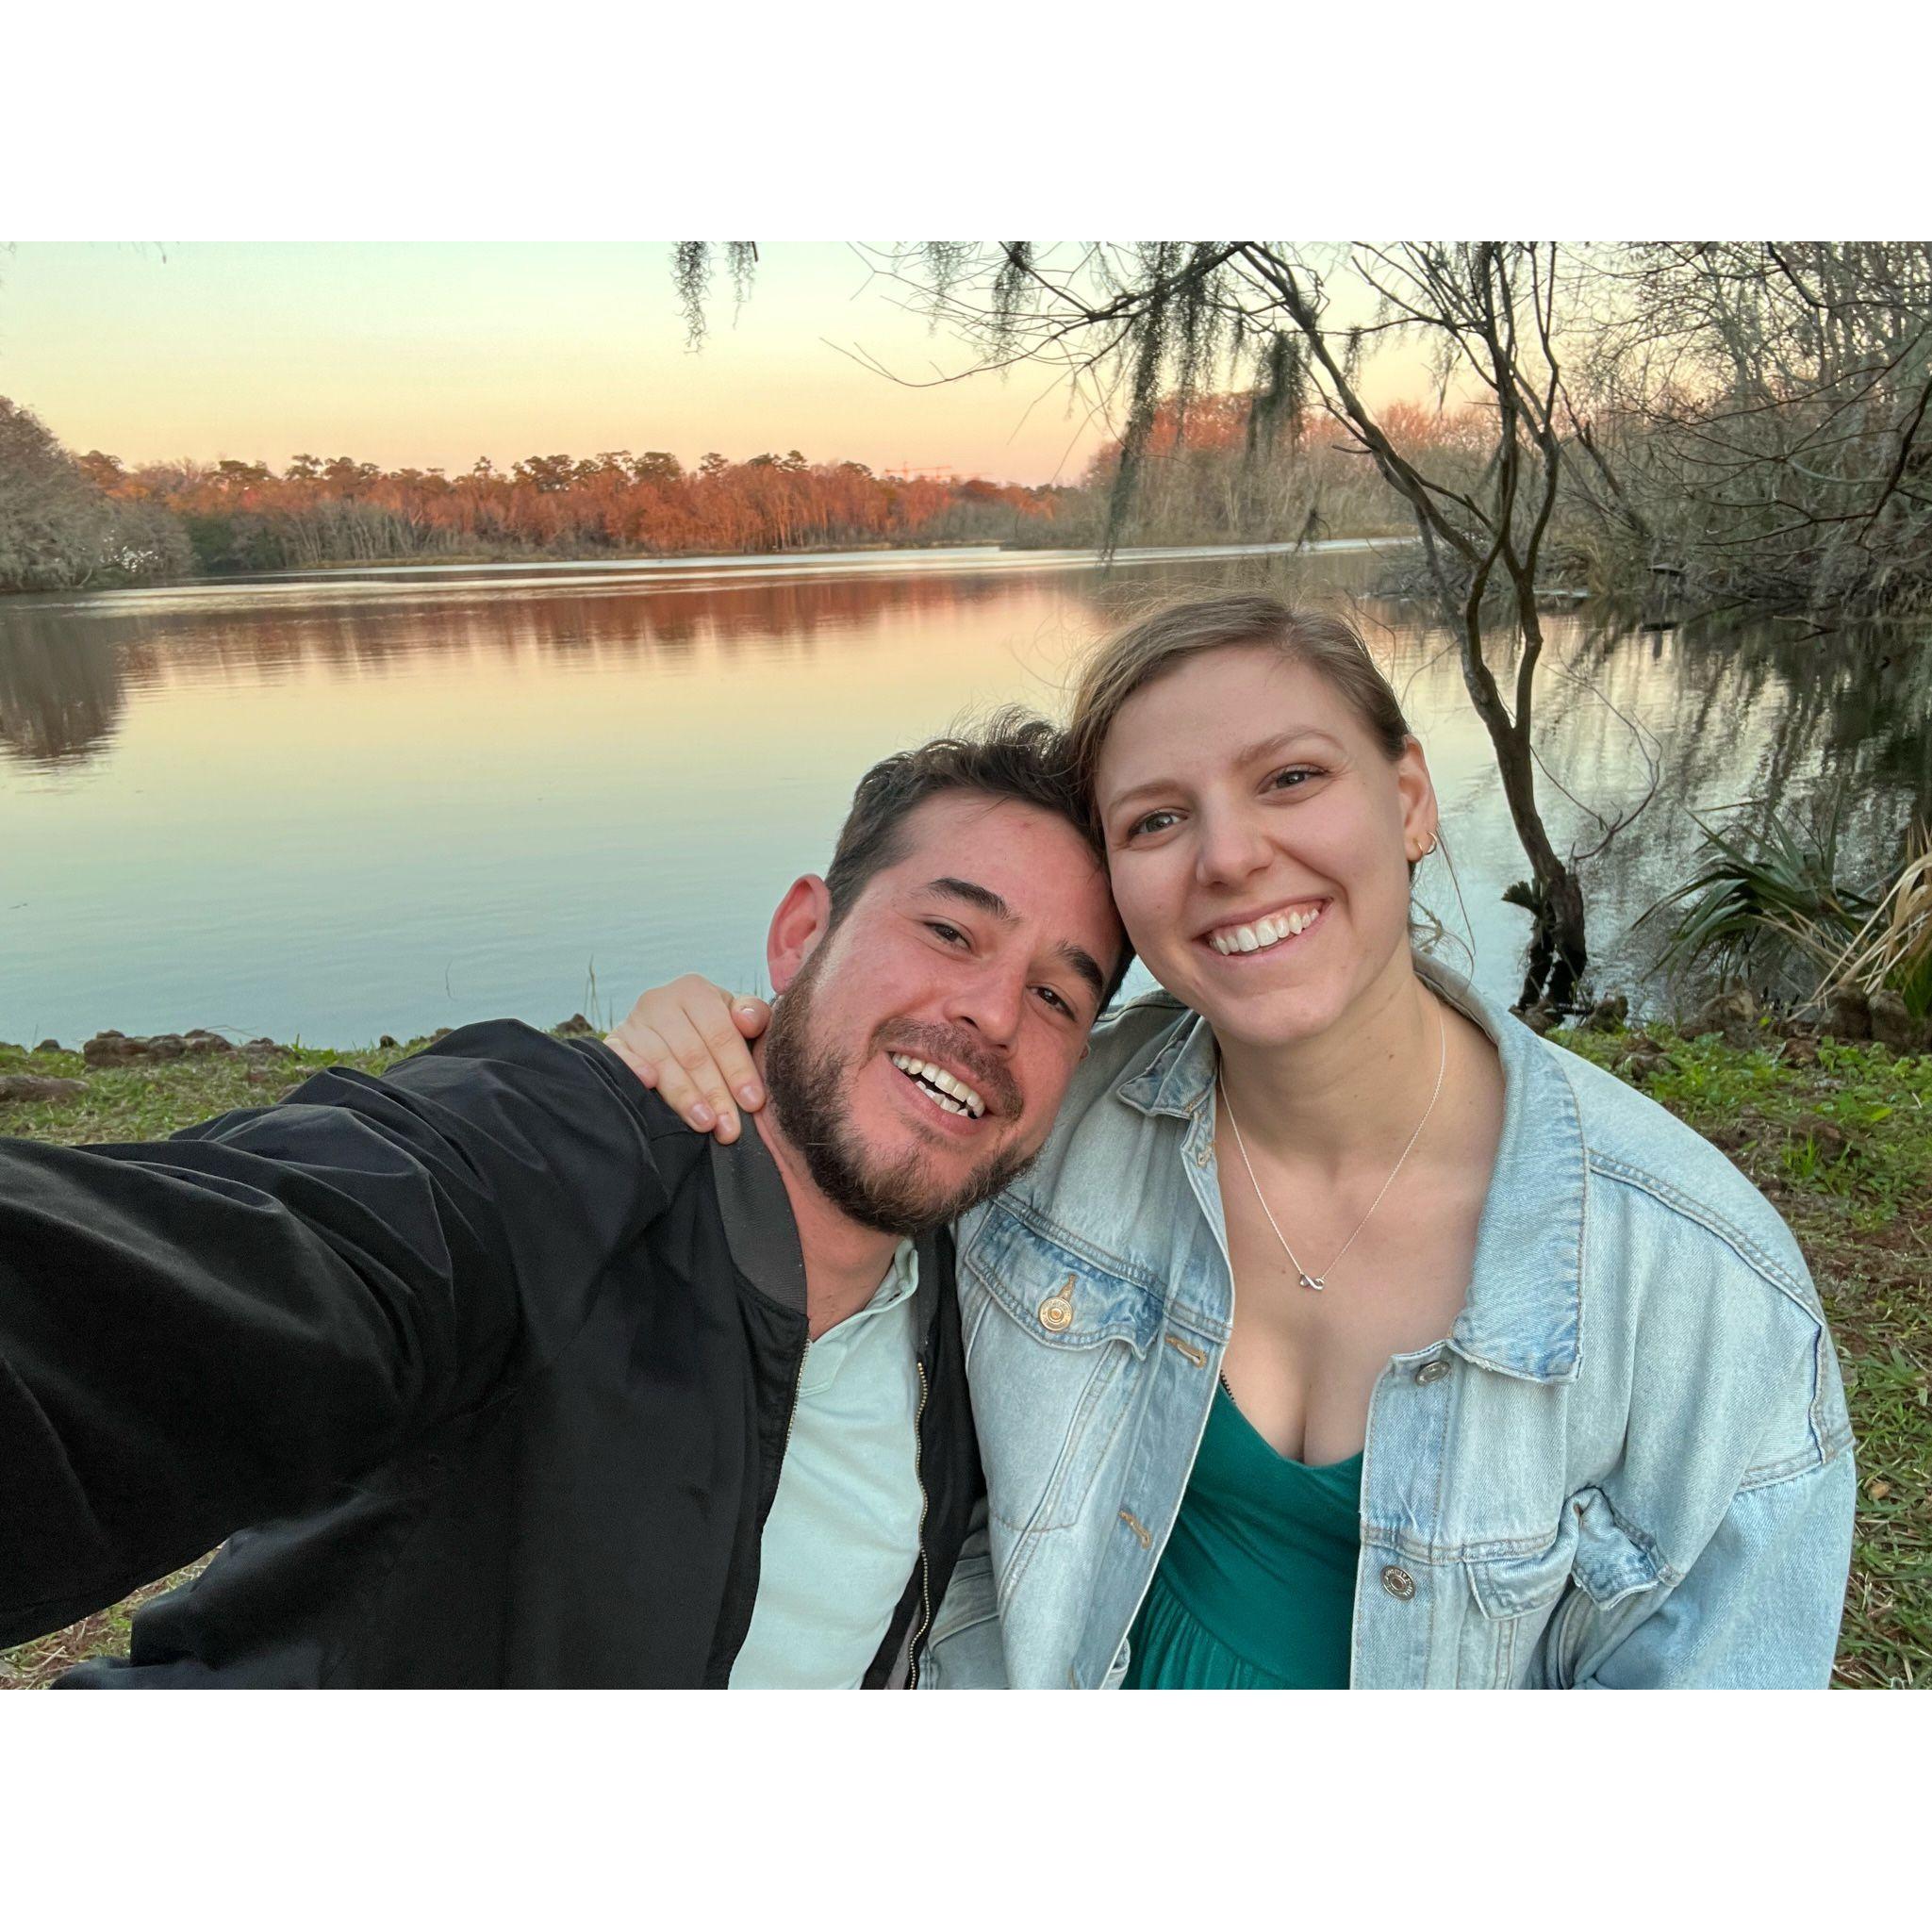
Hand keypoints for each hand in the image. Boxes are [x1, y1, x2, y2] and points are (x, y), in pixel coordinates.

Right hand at [605, 976, 771, 1141]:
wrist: (666, 1028)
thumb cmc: (711, 1028)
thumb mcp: (736, 1016)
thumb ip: (753, 1015)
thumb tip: (748, 1021)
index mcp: (695, 991)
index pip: (721, 1034)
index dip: (739, 1069)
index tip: (753, 1102)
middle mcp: (660, 1001)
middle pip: (693, 1053)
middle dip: (715, 1093)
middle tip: (730, 1127)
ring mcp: (634, 1022)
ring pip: (662, 1061)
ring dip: (684, 1096)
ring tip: (705, 1123)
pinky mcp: (614, 1043)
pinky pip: (620, 1057)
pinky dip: (633, 1069)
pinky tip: (649, 1084)